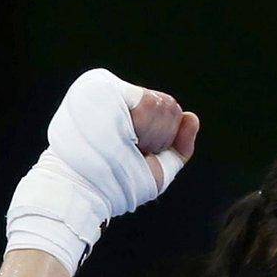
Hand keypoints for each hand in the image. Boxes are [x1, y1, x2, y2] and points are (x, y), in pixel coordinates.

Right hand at [4, 69, 198, 273]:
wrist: (85, 188)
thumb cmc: (115, 183)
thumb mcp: (157, 168)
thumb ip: (179, 145)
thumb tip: (192, 117)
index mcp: (126, 111)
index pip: (169, 112)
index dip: (164, 138)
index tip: (139, 153)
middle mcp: (117, 95)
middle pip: (170, 106)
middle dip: (160, 137)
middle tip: (131, 150)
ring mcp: (108, 88)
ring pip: (163, 104)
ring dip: (153, 134)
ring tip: (125, 144)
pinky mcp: (102, 87)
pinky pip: (149, 102)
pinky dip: (146, 127)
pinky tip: (126, 136)